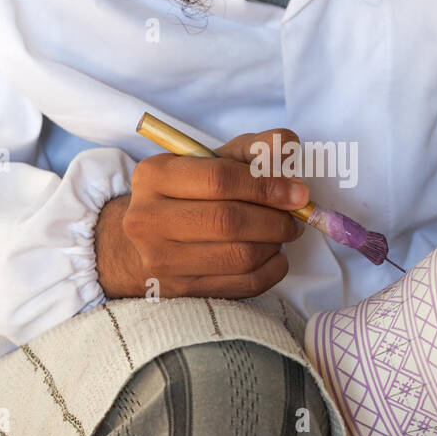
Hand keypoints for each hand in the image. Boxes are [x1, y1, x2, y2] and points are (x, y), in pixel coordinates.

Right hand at [95, 128, 307, 298]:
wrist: (139, 244)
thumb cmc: (183, 196)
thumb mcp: (209, 162)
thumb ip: (250, 149)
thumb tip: (287, 144)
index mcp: (154, 176)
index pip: (219, 179)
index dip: (266, 186)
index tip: (297, 192)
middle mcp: (148, 219)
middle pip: (229, 222)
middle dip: (274, 220)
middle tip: (294, 217)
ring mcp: (161, 260)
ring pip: (239, 257)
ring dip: (274, 245)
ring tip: (280, 234)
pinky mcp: (181, 291)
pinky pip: (243, 285)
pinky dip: (272, 270)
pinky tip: (273, 256)